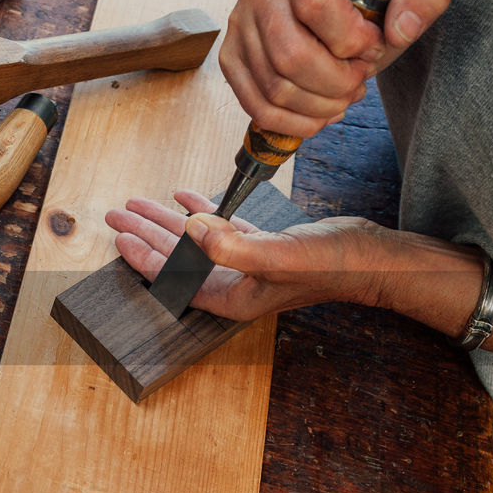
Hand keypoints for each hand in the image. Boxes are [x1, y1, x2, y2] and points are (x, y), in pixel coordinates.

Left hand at [106, 189, 387, 320]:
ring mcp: (249, 264)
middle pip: (177, 258)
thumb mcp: (277, 255)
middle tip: (116, 215)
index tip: (120, 237)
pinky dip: (201, 211)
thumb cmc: (333, 264)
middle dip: (145, 235)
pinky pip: (222, 229)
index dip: (143, 257)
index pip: (174, 278)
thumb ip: (231, 246)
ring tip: (139, 203)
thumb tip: (191, 228)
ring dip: (167, 221)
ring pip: (196, 241)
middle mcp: (235, 282)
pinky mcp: (265, 246)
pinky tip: (184, 196)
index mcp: (231, 295)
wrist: (376, 257)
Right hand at [219, 0, 450, 136]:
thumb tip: (399, 31)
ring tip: (342, 98)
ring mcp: (239, 24)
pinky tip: (317, 116)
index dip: (351, 41)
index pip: (316, 5)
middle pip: (291, 55)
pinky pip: (255, 105)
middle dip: (335, 83)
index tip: (372, 48)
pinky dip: (291, 123)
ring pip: (274, 86)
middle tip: (358, 84)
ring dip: (317, 106)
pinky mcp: (230, 58)